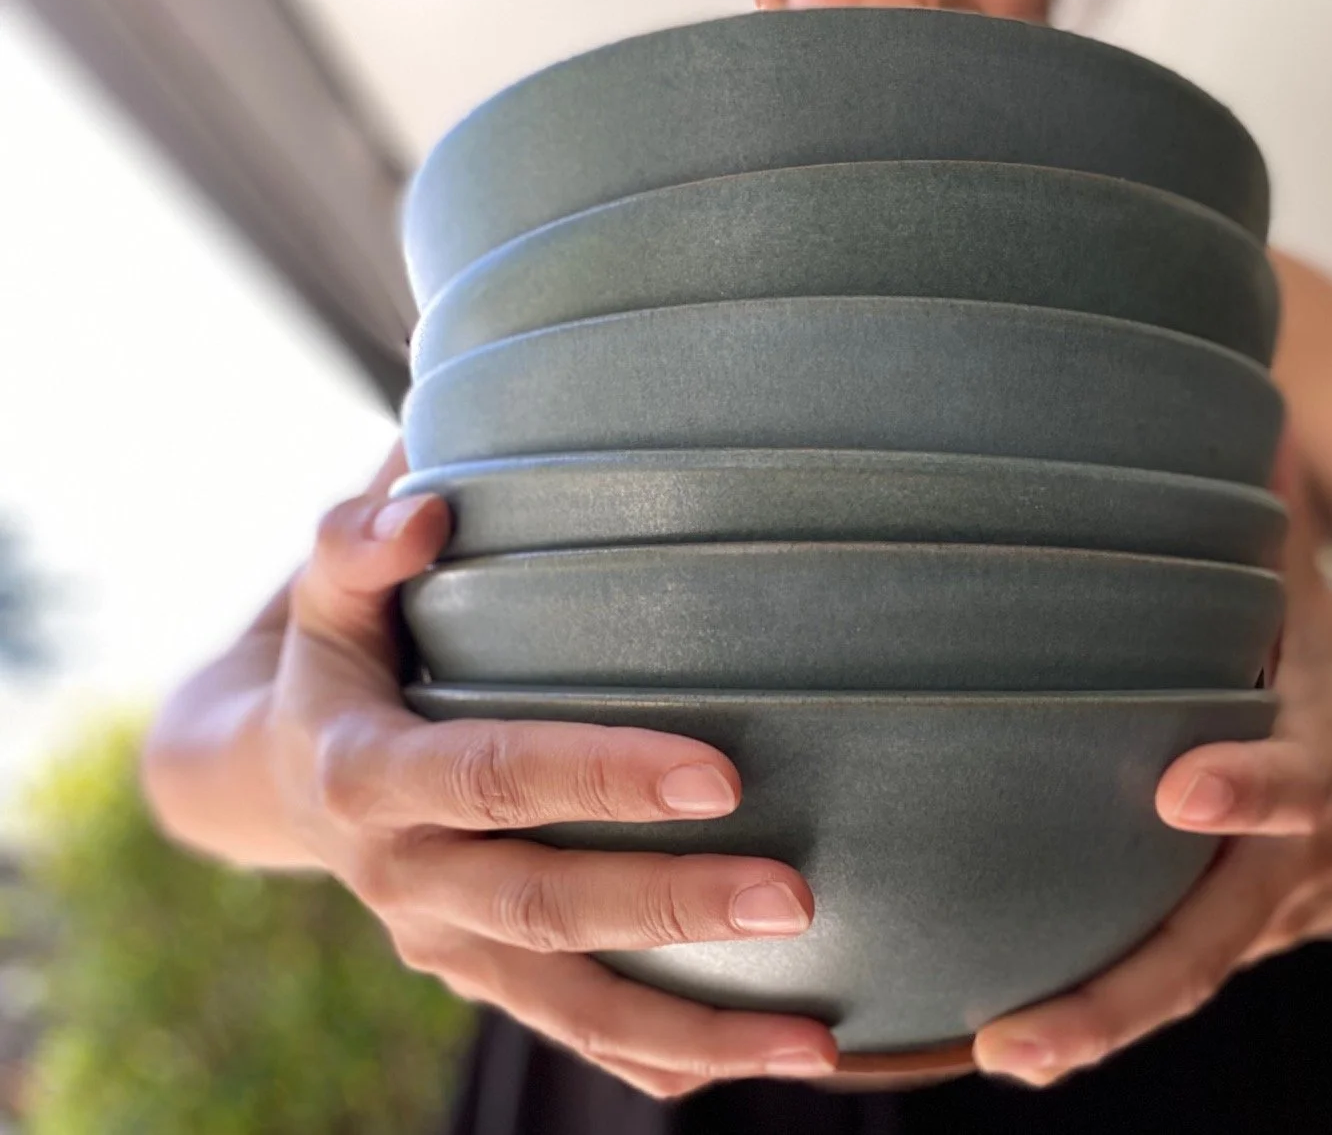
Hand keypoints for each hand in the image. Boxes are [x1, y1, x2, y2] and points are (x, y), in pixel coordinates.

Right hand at [264, 449, 837, 1096]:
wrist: (278, 781)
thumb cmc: (338, 660)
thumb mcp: (326, 597)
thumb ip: (358, 545)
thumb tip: (429, 509)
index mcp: (366, 774)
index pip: (492, 779)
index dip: (599, 779)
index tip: (721, 776)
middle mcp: (403, 877)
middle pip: (545, 906)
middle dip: (670, 907)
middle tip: (794, 899)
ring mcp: (444, 944)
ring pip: (569, 1006)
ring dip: (692, 1027)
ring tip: (812, 1042)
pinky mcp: (480, 977)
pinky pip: (573, 1033)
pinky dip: (663, 1060)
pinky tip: (758, 1061)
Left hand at [975, 441, 1331, 1085]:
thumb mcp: (1326, 622)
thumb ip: (1268, 535)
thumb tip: (1245, 405)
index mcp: (1322, 776)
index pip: (1292, 784)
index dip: (1250, 789)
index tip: (1186, 789)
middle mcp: (1282, 871)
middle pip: (1206, 944)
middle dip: (1118, 995)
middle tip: (1023, 1039)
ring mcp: (1250, 927)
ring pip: (1173, 991)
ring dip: (1088, 1031)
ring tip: (998, 1057)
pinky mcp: (1222, 948)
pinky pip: (1153, 991)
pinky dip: (1087, 1026)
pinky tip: (994, 1046)